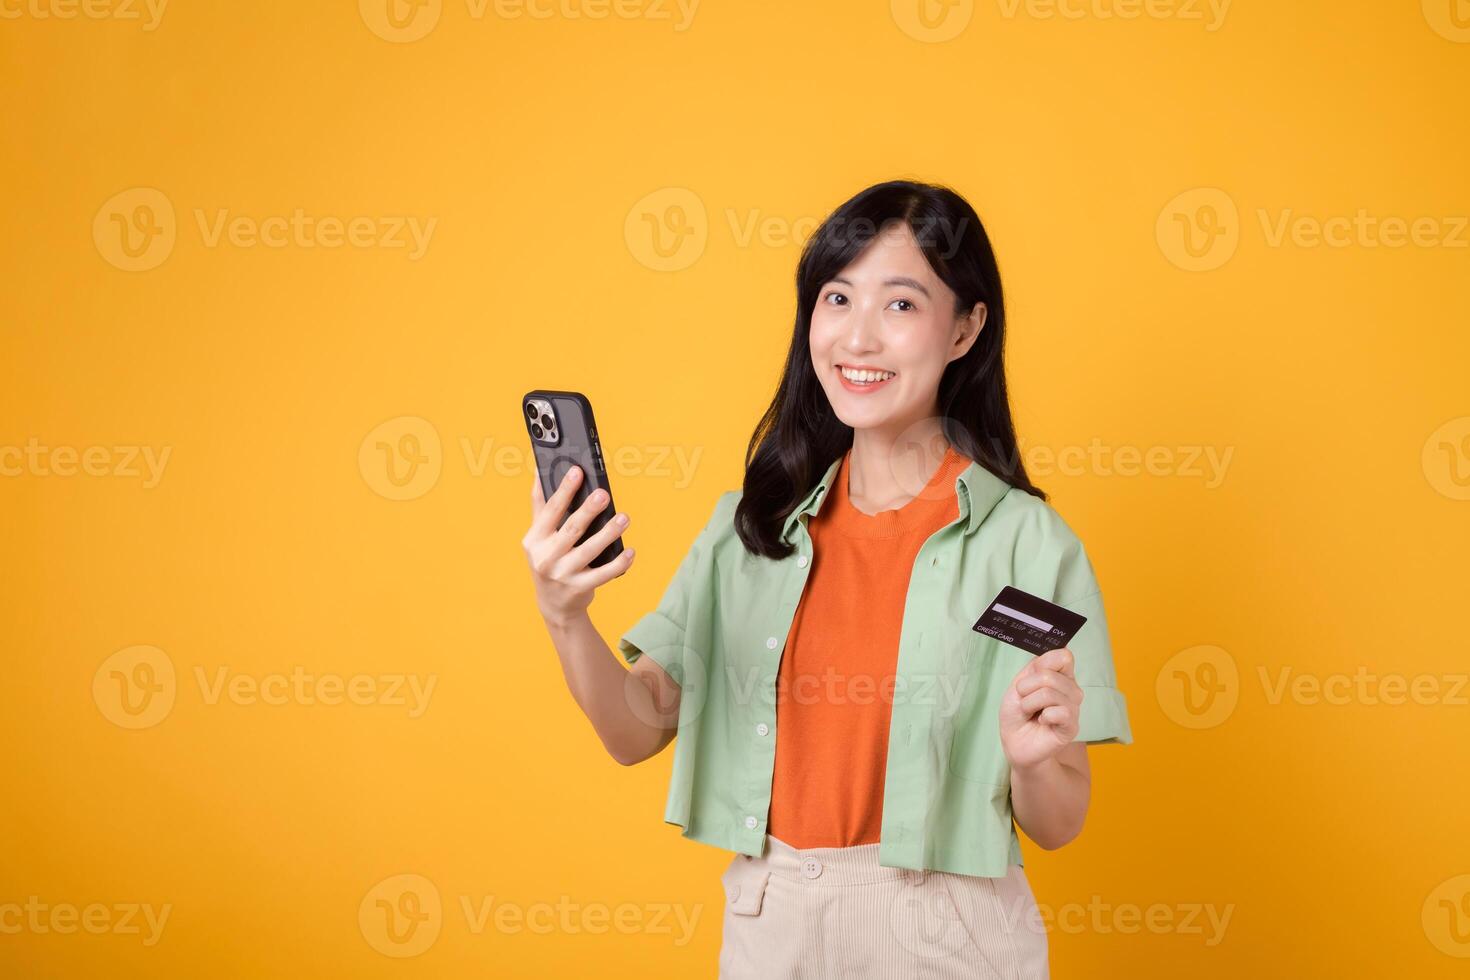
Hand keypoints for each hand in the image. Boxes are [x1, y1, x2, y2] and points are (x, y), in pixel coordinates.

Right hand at [523, 463, 634, 627]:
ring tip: (624, 518)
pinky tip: (630, 551)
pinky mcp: (579, 588)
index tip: (578, 471)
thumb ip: (539, 506)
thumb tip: (539, 472)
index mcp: (534, 540)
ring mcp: (562, 574)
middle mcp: (546, 557)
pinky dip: (618, 563)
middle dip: (589, 510)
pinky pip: (603, 574)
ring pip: (589, 550)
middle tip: (604, 494)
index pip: (550, 510)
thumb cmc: (548, 560)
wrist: (553, 605)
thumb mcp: (538, 537)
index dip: (564, 490)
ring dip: (609, 533)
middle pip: (571, 529)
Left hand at [999, 647, 1082, 771]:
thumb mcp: (1020, 684)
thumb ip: (1038, 666)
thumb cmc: (1017, 713)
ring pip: (1050, 693)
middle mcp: (1071, 690)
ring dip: (1029, 703)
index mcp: (1060, 676)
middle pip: (1050, 675)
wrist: (1014, 742)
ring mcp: (1073, 708)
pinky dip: (1043, 716)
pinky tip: (1042, 722)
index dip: (1043, 664)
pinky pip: (1061, 712)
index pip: (1064, 656)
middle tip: (1024, 701)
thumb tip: (1062, 645)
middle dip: (1026, 688)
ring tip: (1030, 713)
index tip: (1030, 677)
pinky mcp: (1072, 726)